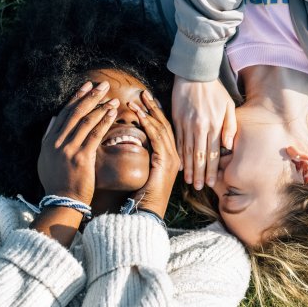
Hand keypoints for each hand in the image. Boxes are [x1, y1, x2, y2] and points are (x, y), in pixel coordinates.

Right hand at [38, 81, 118, 205]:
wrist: (63, 201)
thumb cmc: (57, 182)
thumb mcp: (45, 159)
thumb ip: (49, 137)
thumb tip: (54, 118)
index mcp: (49, 141)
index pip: (64, 113)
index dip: (76, 98)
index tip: (87, 86)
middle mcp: (57, 142)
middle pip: (76, 113)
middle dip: (90, 96)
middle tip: (103, 85)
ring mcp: (69, 149)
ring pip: (86, 121)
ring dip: (101, 107)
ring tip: (113, 98)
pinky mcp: (82, 157)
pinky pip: (95, 134)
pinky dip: (104, 121)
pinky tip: (112, 113)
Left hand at [128, 90, 179, 218]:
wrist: (146, 213)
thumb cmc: (142, 197)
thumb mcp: (144, 173)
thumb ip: (143, 158)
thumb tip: (132, 145)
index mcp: (171, 158)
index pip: (165, 130)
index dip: (156, 114)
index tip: (147, 101)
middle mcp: (175, 156)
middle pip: (165, 125)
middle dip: (154, 108)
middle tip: (144, 93)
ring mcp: (172, 158)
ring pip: (161, 128)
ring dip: (148, 113)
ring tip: (137, 100)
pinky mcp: (165, 161)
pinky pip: (157, 138)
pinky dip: (147, 125)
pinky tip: (139, 115)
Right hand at [172, 76, 235, 189]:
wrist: (194, 74)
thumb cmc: (215, 90)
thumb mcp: (229, 106)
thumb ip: (230, 126)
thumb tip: (229, 146)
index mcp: (213, 125)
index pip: (213, 153)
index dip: (211, 170)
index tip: (211, 182)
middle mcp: (199, 127)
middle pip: (199, 156)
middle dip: (199, 174)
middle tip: (198, 187)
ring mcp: (186, 124)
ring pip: (187, 151)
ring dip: (188, 168)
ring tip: (188, 181)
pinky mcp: (176, 120)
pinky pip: (177, 141)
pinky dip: (178, 154)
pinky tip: (179, 165)